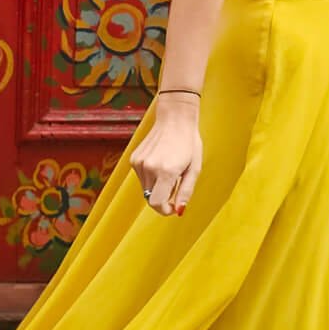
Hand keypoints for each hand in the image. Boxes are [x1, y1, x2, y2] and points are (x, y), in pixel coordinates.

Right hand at [130, 100, 203, 216]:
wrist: (175, 118)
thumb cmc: (189, 143)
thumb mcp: (194, 169)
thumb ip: (185, 192)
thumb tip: (178, 211)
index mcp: (166, 171)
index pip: (157, 204)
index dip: (165, 210)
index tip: (173, 208)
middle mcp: (149, 168)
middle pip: (151, 198)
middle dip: (163, 199)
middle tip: (175, 187)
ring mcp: (139, 163)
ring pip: (146, 189)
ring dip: (157, 187)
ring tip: (169, 171)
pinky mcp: (134, 159)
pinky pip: (142, 178)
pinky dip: (151, 177)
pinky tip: (160, 163)